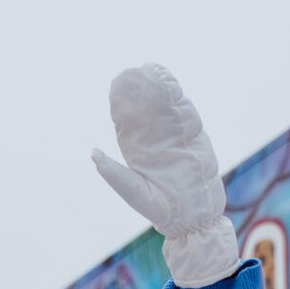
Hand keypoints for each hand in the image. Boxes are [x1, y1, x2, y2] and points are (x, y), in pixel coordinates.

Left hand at [92, 62, 238, 287]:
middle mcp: (156, 141)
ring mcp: (176, 137)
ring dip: (160, 89)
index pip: (127, 121)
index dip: (122, 103)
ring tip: (151, 70)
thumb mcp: (135, 193)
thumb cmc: (163, 211)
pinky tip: (170, 84)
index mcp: (138, 151)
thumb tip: (93, 153)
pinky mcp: (195, 136)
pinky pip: (185, 113)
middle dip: (142, 90)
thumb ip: (114, 174)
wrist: (196, 218)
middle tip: (134, 70)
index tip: (117, 84)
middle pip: (147, 109)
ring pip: (166, 107)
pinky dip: (178, 98)